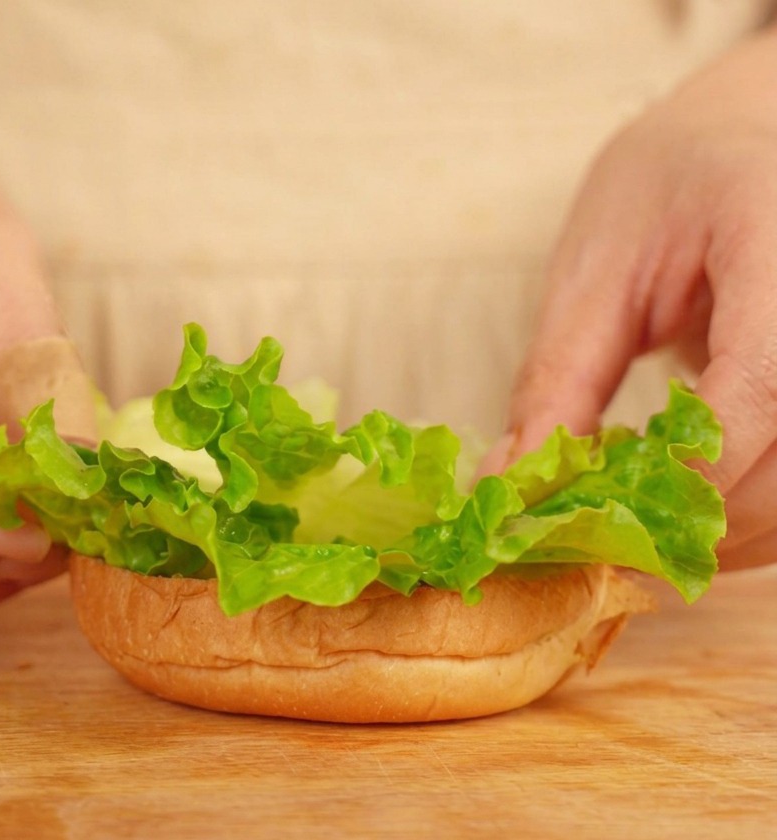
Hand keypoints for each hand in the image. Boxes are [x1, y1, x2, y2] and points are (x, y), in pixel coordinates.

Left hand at [482, 25, 776, 570]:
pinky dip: (752, 516)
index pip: (767, 383)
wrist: (737, 145)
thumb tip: (513, 486)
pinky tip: (691, 507)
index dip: (695, 472)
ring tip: (643, 530)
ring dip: (729, 536)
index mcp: (776, 236)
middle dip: (700, 522)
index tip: (613, 515)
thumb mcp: (593, 272)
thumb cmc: (663, 190)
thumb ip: (559, 382)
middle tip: (608, 542)